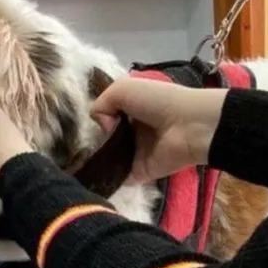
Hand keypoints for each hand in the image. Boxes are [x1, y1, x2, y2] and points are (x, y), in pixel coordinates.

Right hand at [91, 77, 227, 183]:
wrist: (190, 126)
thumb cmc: (158, 102)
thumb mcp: (123, 88)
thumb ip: (100, 104)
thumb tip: (102, 128)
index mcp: (130, 108)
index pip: (104, 115)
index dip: (93, 118)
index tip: (79, 124)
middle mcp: (131, 130)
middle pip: (102, 138)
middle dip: (89, 141)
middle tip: (79, 144)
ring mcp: (134, 153)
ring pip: (106, 159)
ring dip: (93, 161)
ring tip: (78, 160)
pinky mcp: (138, 172)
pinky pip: (116, 178)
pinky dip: (104, 179)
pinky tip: (91, 176)